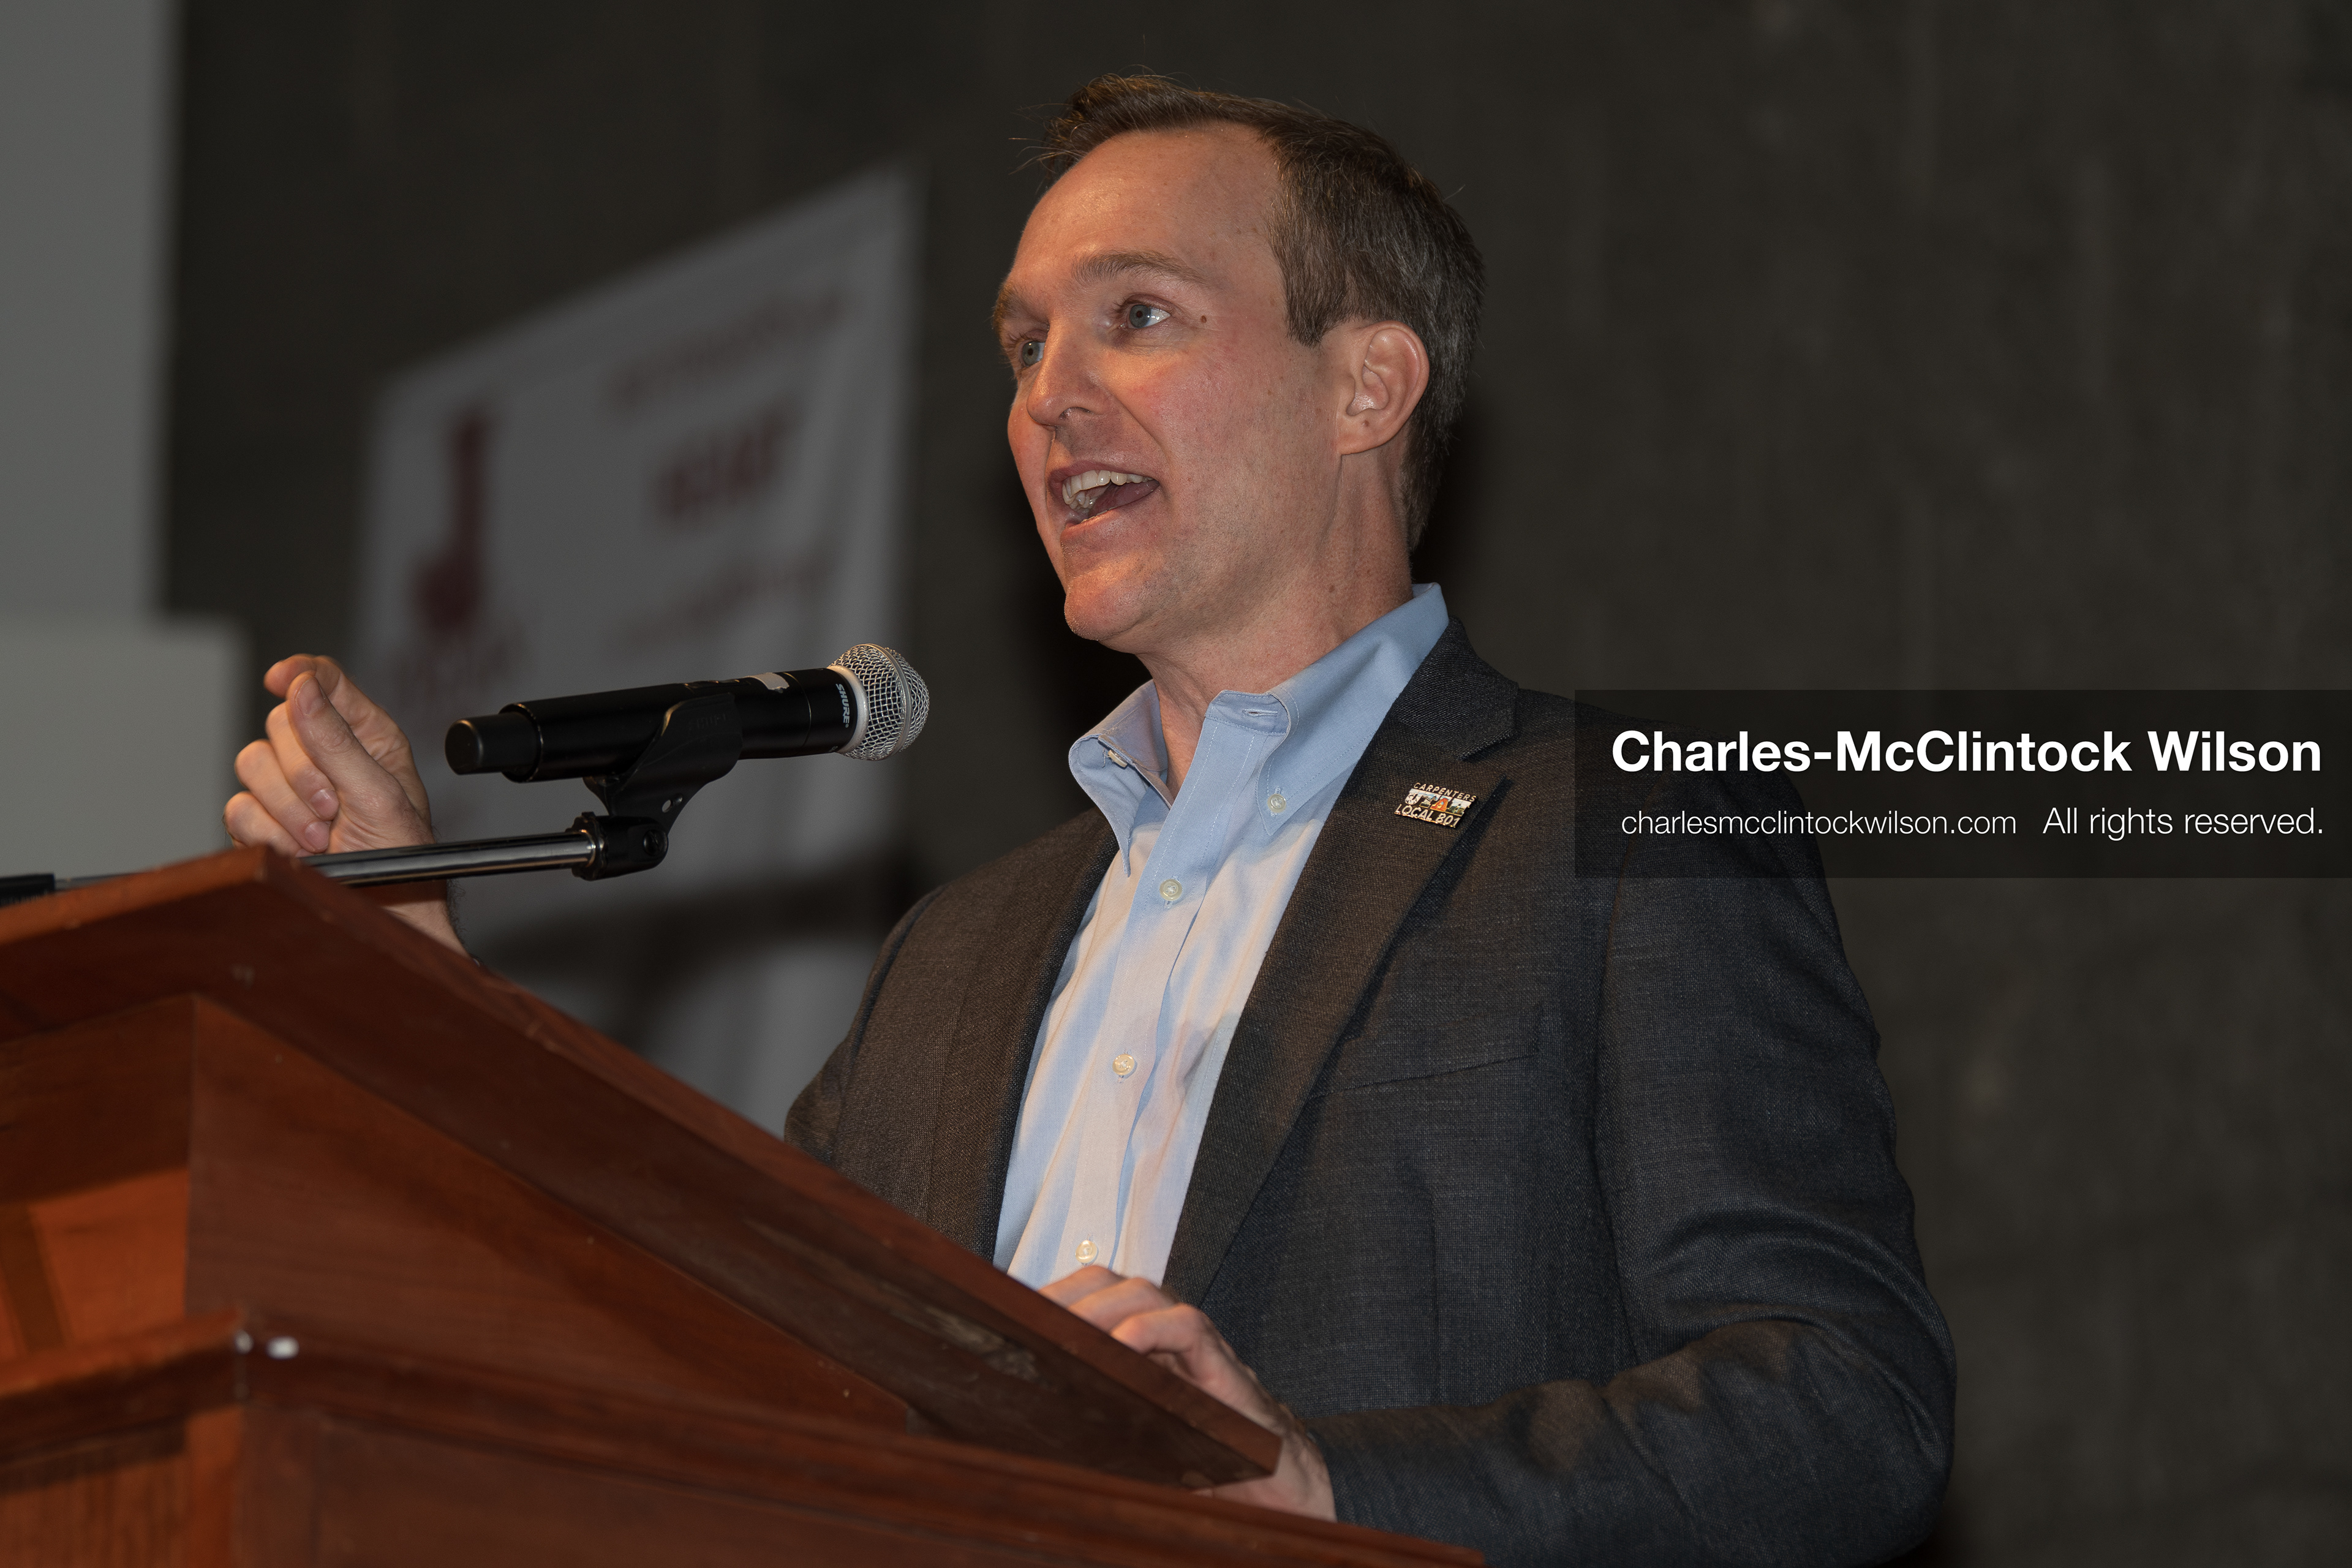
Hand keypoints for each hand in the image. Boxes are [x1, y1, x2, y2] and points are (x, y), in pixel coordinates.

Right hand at [224, 655, 462, 952]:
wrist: (384, 912)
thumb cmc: (402, 856)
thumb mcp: (379, 794)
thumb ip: (337, 740)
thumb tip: (301, 686)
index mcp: (366, 736)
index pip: (325, 682)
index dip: (300, 673)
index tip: (282, 677)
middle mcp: (326, 754)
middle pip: (280, 723)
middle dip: (304, 771)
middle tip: (335, 809)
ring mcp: (290, 787)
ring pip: (252, 763)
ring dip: (288, 808)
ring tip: (324, 837)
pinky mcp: (263, 820)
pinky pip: (239, 808)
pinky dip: (268, 833)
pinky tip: (300, 851)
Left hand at [1042, 1266, 1334, 1519]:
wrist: (1277, 1494)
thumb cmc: (1202, 1470)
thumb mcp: (1133, 1446)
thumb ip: (1091, 1429)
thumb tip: (1020, 1435)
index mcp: (1140, 1350)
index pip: (1089, 1298)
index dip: (1050, 1298)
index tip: (1006, 1316)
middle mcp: (1166, 1337)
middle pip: (1109, 1284)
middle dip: (1066, 1295)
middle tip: (1026, 1323)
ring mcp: (1197, 1349)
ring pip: (1145, 1293)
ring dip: (1099, 1306)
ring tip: (1064, 1334)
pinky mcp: (1223, 1370)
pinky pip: (1187, 1327)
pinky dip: (1150, 1329)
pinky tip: (1120, 1347)